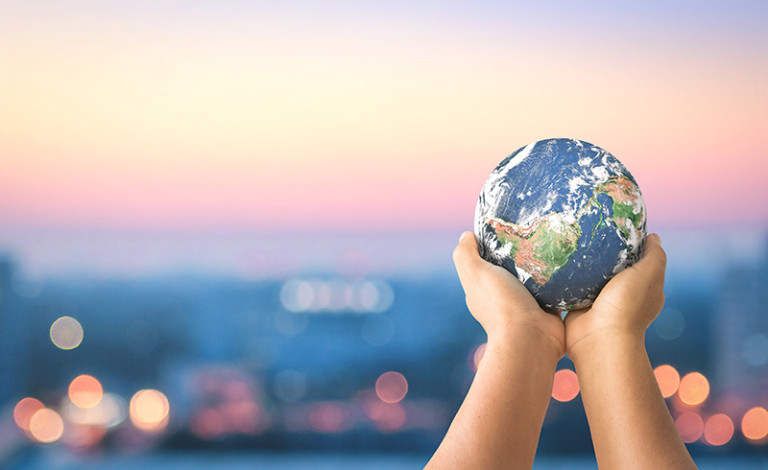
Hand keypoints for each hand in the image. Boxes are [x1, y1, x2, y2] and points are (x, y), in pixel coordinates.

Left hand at [453, 231, 564, 357]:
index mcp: (483, 288)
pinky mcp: (548, 308)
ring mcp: (526, 303)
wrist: (531, 338)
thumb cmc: (501, 303)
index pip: (485, 260)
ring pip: (535, 277)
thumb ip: (465, 254)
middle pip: (512, 267)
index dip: (493, 244)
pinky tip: (568, 262)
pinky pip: (555, 288)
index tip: (508, 225)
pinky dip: (560, 278)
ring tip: (555, 241)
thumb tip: (466, 235)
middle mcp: (502, 296)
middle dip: (522, 251)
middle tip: (537, 230)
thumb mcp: (475, 273)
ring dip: (543, 264)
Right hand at [564, 233, 666, 359]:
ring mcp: (602, 302)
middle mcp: (624, 296)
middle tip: (592, 232)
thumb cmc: (626, 305)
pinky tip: (562, 263)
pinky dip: (570, 277)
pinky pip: (575, 287)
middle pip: (616, 268)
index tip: (619, 228)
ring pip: (594, 277)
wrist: (598, 337)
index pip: (642, 262)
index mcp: (645, 290)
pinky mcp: (580, 306)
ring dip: (586, 265)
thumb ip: (654, 255)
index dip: (634, 246)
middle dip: (606, 253)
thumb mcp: (648, 274)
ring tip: (574, 243)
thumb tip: (653, 236)